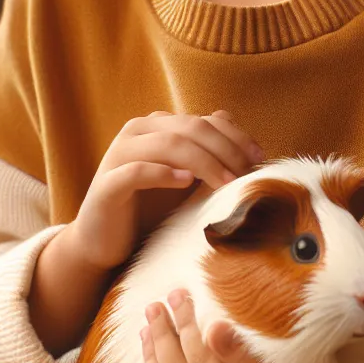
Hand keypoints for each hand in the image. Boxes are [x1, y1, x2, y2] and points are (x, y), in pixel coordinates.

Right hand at [68, 111, 263, 270]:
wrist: (104, 241)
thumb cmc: (148, 208)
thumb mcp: (184, 178)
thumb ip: (203, 151)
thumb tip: (229, 120)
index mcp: (157, 126)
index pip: (204, 120)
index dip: (235, 137)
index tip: (260, 159)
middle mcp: (137, 131)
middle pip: (190, 128)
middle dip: (225, 149)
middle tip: (247, 175)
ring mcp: (119, 154)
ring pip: (167, 143)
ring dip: (204, 162)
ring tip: (226, 183)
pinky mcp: (107, 183)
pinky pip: (136, 171)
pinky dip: (164, 173)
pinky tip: (186, 183)